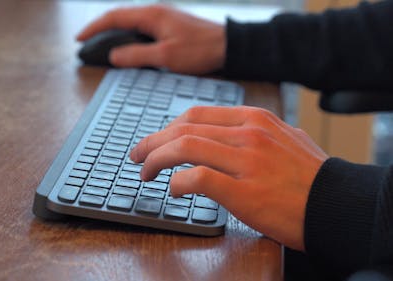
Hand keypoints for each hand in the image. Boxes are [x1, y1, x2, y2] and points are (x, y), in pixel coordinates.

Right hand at [76, 5, 224, 74]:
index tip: (79, 39)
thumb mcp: (166, 57)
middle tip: (85, 43)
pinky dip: (127, 35)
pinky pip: (141, 27)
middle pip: (119, 16)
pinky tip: (126, 45)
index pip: (113, 17)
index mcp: (151, 15)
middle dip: (99, 29)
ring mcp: (162, 17)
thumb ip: (138, 55)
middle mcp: (155, 12)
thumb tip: (114, 56)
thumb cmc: (200, 50)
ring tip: (100, 45)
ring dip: (113, 32)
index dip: (93, 28)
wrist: (227, 45)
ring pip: (130, 22)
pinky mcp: (169, 25)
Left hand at [130, 106, 328, 250]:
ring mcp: (247, 160)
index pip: (196, 114)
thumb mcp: (284, 138)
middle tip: (137, 156)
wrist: (338, 205)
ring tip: (145, 173)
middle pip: (183, 128)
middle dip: (152, 142)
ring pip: (184, 147)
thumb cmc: (309, 177)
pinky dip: (177, 182)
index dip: (167, 127)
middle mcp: (248, 133)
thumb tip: (221, 134)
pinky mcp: (244, 191)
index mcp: (254, 119)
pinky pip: (197, 178)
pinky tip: (172, 190)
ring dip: (156, 160)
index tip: (155, 140)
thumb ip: (253, 132)